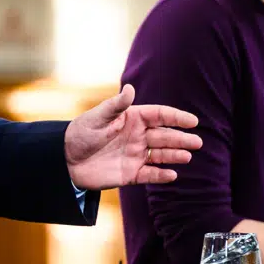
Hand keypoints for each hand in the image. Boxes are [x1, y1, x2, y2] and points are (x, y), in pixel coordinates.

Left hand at [63, 84, 201, 189]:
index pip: (159, 116)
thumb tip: (130, 88)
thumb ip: (116, 106)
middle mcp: (137, 136)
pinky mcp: (130, 173)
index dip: (176, 118)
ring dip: (175, 155)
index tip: (192, 121)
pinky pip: (150, 175)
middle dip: (181, 139)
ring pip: (161, 155)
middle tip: (198, 142)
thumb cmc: (80, 133)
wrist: (65, 160)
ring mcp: (135, 155)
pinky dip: (161, 175)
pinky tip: (172, 174)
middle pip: (164, 136)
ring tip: (188, 156)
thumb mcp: (97, 117)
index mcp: (132, 119)